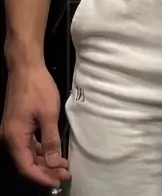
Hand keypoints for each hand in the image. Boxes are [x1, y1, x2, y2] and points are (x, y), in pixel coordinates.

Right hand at [1, 65, 70, 187]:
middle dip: (46, 170)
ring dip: (45, 160)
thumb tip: (54, 163)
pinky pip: (28, 142)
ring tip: (63, 164)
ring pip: (28, 153)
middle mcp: (10, 137)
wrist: (26, 66)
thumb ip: (51, 141)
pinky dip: (41, 149)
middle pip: (27, 162)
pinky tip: (54, 150)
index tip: (59, 181)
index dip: (43, 177)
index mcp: (15, 137)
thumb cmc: (37, 88)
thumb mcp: (49, 114)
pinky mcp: (18, 124)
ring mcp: (13, 130)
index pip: (27, 167)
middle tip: (65, 174)